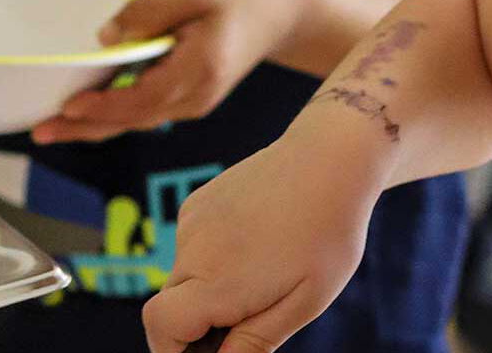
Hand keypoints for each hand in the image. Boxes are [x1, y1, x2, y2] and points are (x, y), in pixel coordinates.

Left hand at [30, 0, 310, 144]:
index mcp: (200, 70)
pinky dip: (114, 113)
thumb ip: (149, 11)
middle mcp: (196, 96)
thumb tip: (107, 38)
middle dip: (85, 127)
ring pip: (137, 120)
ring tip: (52, 127)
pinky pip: (146, 110)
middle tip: (40, 132)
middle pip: (133, 120)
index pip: (144, 99)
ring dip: (94, 124)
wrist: (281, 10)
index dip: (104, 106)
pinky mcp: (189, 97)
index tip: (69, 105)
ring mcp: (194, 102)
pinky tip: (85, 111)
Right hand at [142, 138, 378, 352]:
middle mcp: (194, 248)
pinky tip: (255, 246)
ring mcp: (192, 221)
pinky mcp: (197, 202)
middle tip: (249, 320)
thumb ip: (255, 341)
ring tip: (263, 274)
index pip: (161, 328)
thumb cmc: (327, 233)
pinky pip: (191, 247)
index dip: (174, 352)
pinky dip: (211, 260)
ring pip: (183, 277)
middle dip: (198, 326)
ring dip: (208, 290)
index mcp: (219, 280)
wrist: (330, 158)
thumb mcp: (304, 301)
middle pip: (171, 307)